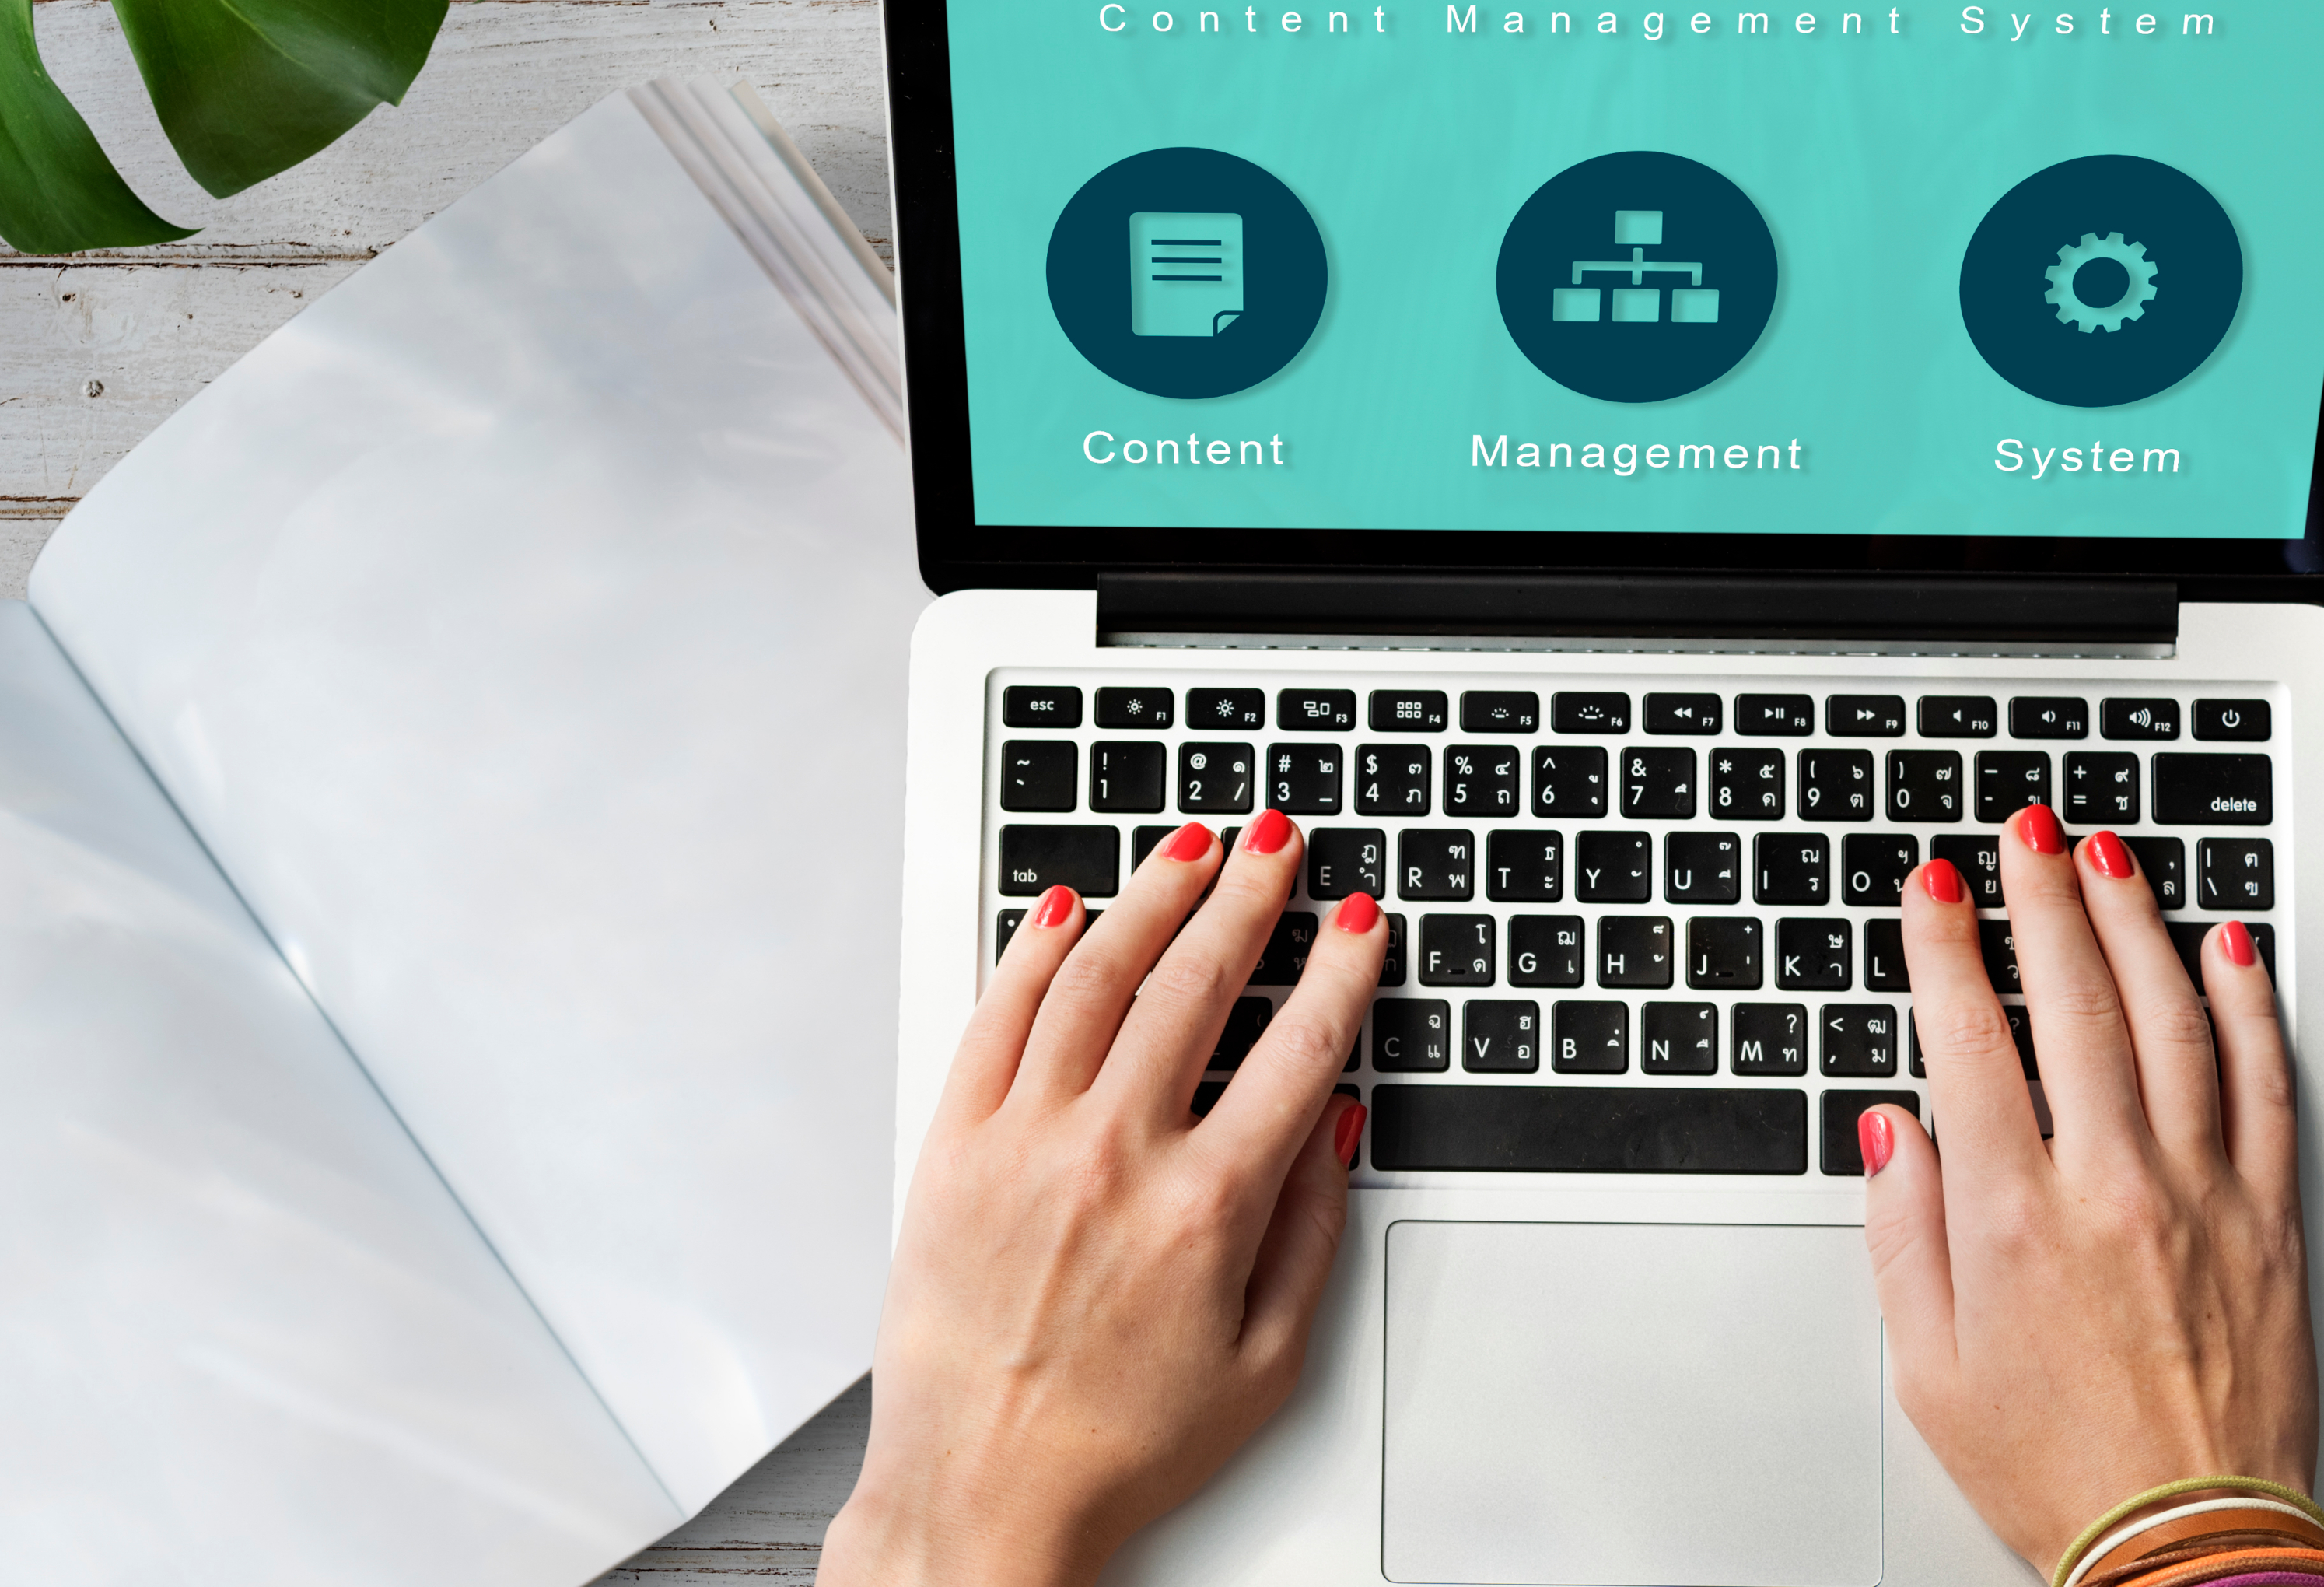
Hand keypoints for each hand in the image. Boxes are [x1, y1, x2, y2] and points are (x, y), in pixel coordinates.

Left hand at [819, 811, 1381, 1586]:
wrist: (981, 1493)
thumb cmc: (1121, 1442)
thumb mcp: (1268, 1358)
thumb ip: (1312, 1227)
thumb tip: (1336, 1119)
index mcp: (1205, 1208)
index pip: (1297, 1048)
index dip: (1340, 970)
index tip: (1359, 923)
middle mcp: (1113, 1157)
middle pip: (1198, 982)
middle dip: (1250, 894)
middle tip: (1277, 843)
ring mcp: (1023, 1143)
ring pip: (1096, 977)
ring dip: (1153, 895)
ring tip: (1191, 846)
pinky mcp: (953, 1149)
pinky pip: (998, 1017)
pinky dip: (1035, 951)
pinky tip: (1070, 909)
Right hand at [1862, 805, 2315, 1574]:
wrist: (2187, 1546)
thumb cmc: (2055, 1469)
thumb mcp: (1930, 1370)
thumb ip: (1902, 1237)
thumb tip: (1895, 1129)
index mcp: (2013, 1219)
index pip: (1970, 1038)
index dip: (1944, 945)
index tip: (1933, 885)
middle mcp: (2111, 1186)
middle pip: (2076, 1001)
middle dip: (2043, 897)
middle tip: (2028, 830)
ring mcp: (2202, 1193)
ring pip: (2172, 1019)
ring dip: (2137, 923)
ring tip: (2111, 857)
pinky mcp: (2270, 1218)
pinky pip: (2264, 1084)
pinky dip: (2248, 1004)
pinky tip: (2227, 947)